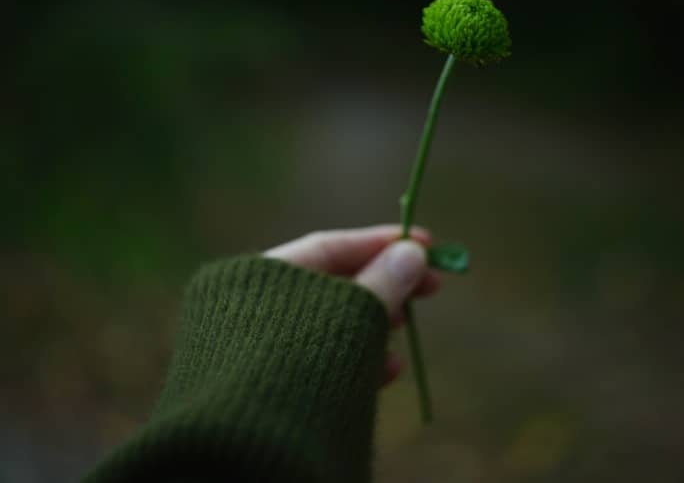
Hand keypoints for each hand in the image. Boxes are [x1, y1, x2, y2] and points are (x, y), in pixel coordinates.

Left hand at [264, 224, 441, 385]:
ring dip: (375, 322)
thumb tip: (414, 251)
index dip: (381, 243)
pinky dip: (357, 357)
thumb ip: (384, 281)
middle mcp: (254, 307)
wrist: (249, 444)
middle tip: (431, 286)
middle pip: (333, 285)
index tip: (428, 242)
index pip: (330, 248)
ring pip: (330, 325)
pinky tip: (388, 369)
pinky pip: (322, 359)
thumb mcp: (348, 315)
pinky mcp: (275, 382)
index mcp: (257, 278)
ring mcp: (262, 347)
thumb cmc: (296, 364)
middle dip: (385, 285)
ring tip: (404, 327)